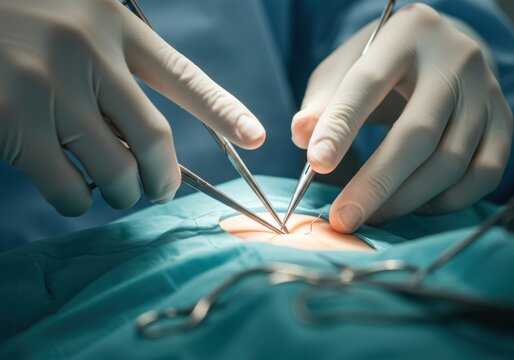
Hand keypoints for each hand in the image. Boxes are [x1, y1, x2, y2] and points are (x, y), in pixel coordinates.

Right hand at [0, 0, 264, 215]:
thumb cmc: (23, 17)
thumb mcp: (80, 22)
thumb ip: (115, 70)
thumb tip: (142, 146)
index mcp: (113, 26)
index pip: (184, 77)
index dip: (224, 112)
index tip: (257, 138)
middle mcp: (88, 53)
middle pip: (154, 139)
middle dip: (163, 179)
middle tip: (159, 192)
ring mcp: (49, 86)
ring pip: (114, 169)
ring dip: (121, 193)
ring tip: (116, 191)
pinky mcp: (12, 120)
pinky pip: (67, 186)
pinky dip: (77, 202)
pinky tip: (73, 194)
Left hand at [291, 4, 512, 232]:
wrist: (437, 50)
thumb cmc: (381, 63)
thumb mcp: (343, 68)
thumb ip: (322, 101)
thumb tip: (303, 135)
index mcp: (405, 35)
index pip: (367, 83)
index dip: (341, 127)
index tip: (317, 166)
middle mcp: (454, 60)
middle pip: (417, 133)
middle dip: (376, 184)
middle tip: (344, 218)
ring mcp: (486, 91)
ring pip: (452, 160)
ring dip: (407, 199)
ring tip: (371, 215)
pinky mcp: (503, 121)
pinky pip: (484, 173)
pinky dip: (447, 201)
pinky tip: (414, 206)